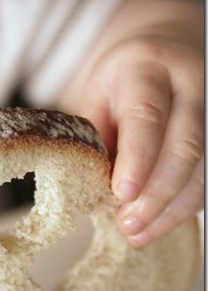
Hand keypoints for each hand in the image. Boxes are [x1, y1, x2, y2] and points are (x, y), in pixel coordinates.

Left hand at [60, 0, 203, 245]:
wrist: (164, 56)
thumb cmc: (123, 84)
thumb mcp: (99, 97)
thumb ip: (97, 137)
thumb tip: (94, 189)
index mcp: (148, 69)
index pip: (147, 115)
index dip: (137, 158)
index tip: (122, 193)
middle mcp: (190, 85)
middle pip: (184, 146)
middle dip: (156, 193)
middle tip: (128, 224)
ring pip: (203, 168)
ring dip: (171, 208)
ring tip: (138, 233)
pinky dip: (183, 207)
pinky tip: (159, 224)